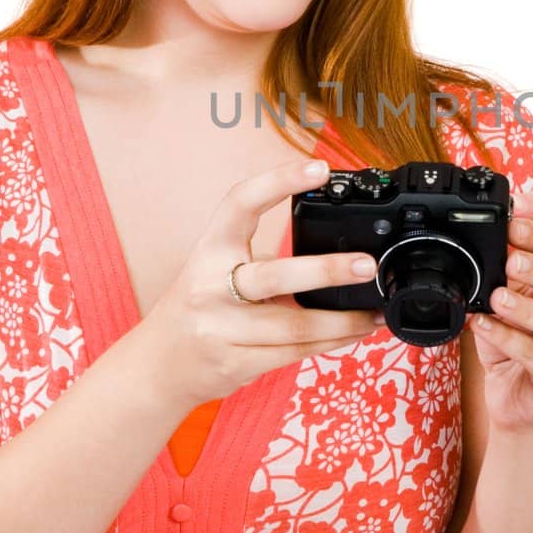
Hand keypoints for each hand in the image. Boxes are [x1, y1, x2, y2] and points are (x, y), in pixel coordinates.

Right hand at [142, 158, 382, 405]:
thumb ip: (261, 255)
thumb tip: (336, 245)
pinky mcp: (235, 364)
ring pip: (295, 327)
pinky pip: (293, 354)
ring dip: (343, 321)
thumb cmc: (200, 305)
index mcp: (210, 249)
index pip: (240, 202)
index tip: (319, 168)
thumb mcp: (216, 267)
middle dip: (328, 271)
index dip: (279, 180)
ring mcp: (221, 329)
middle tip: (368, 264)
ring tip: (373, 311)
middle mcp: (210, 286)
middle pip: (275, 275)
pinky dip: (330, 343)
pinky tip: (352, 333)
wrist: (158, 365)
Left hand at [470, 216, 532, 431]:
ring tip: (496, 298)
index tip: (513, 226)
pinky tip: (486, 326)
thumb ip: (513, 271)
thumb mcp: (516, 294)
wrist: (518, 393)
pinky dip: (510, 339)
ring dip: (528, 308)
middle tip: (510, 260)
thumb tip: (498, 242)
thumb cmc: (522, 338)